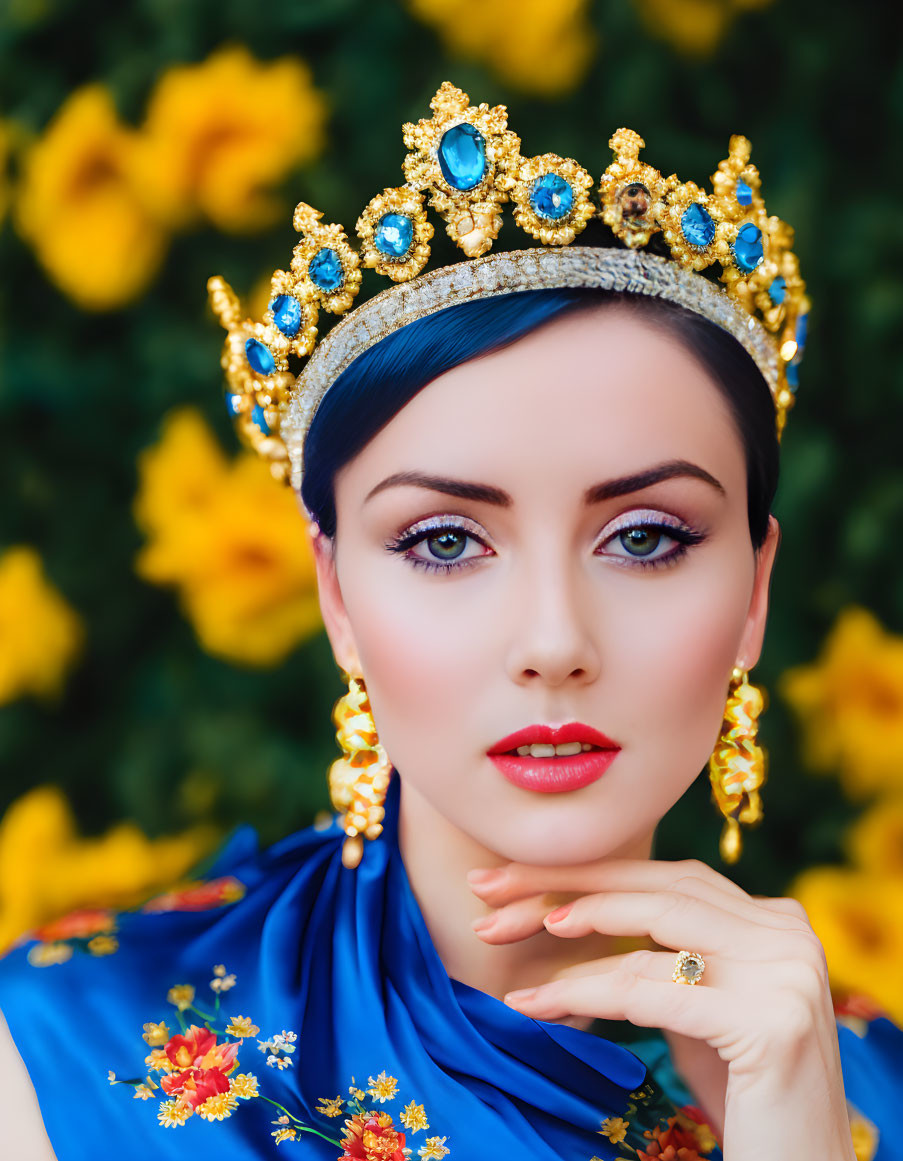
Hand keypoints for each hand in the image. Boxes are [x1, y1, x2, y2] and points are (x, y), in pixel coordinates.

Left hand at [467, 857, 856, 1160]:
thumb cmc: (739, 1093)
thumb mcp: (696, 1004)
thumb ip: (663, 952)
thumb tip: (570, 908)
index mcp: (774, 918)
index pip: (665, 876)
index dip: (585, 872)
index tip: (507, 877)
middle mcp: (788, 932)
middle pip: (655, 887)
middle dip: (563, 883)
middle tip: (485, 891)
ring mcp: (786, 972)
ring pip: (652, 927)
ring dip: (566, 924)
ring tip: (500, 931)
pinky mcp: (771, 1021)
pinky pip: (652, 990)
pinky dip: (583, 990)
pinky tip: (534, 1003)